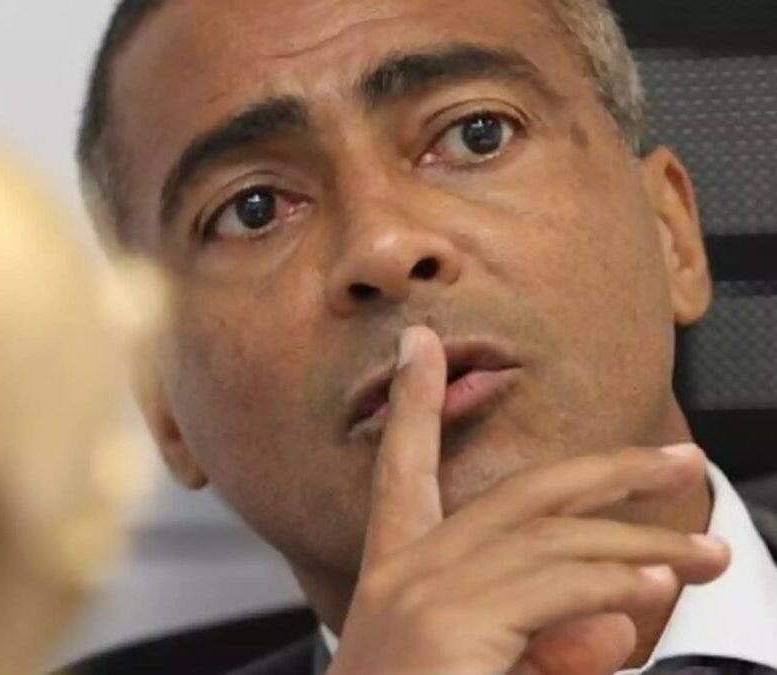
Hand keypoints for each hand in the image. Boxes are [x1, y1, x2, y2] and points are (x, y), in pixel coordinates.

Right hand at [326, 326, 729, 674]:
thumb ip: (542, 643)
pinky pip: (553, 586)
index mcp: (395, 572)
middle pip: (517, 495)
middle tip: (673, 460)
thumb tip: (614, 625)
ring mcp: (425, 594)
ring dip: (640, 538)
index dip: (412, 402)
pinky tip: (655, 578)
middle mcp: (405, 571)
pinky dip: (612, 578)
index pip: (402, 469)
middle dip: (605, 469)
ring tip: (707, 552)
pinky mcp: (453, 626)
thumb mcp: (477, 668)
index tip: (422, 347)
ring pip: (550, 539)